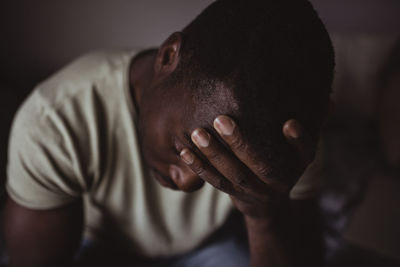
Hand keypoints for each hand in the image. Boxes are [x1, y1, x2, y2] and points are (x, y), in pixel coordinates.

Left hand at [179, 115, 314, 217]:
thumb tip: (327, 97)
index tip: (290, 123)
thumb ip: (310, 123)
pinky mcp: (234, 195)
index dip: (299, 142)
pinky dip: (199, 167)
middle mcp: (277, 182)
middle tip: (221, 120)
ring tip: (196, 133)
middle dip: (239, 144)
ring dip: (213, 154)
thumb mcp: (298, 148)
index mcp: (297, 166)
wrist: (267, 203)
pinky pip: (215, 183)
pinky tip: (184, 151)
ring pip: (233, 175)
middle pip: (260, 166)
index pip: (306, 155)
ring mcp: (254, 191)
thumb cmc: (282, 163)